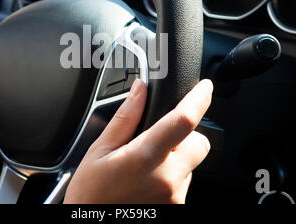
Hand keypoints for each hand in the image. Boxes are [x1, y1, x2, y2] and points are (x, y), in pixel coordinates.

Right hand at [64, 79, 212, 203]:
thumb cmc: (91, 195)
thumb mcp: (99, 151)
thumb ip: (125, 118)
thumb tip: (139, 90)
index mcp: (145, 157)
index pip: (184, 120)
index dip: (199, 99)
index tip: (204, 87)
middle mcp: (167, 179)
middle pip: (199, 143)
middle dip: (186, 135)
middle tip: (159, 139)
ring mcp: (174, 198)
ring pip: (192, 164)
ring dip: (176, 159)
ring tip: (145, 167)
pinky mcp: (176, 209)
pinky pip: (184, 183)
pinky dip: (171, 177)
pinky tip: (147, 181)